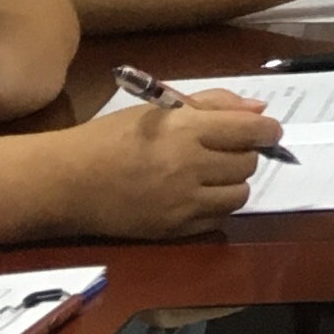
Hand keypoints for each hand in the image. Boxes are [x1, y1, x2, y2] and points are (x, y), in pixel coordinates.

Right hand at [58, 92, 281, 237]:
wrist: (66, 181)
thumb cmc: (109, 137)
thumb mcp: (158, 108)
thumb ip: (213, 104)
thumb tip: (260, 109)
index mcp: (185, 129)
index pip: (252, 131)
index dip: (267, 130)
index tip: (266, 130)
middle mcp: (190, 166)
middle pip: (249, 162)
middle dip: (243, 154)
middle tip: (222, 150)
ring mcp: (184, 202)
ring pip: (240, 193)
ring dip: (233, 182)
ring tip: (208, 174)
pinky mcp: (176, 229)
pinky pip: (219, 218)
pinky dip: (215, 206)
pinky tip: (194, 195)